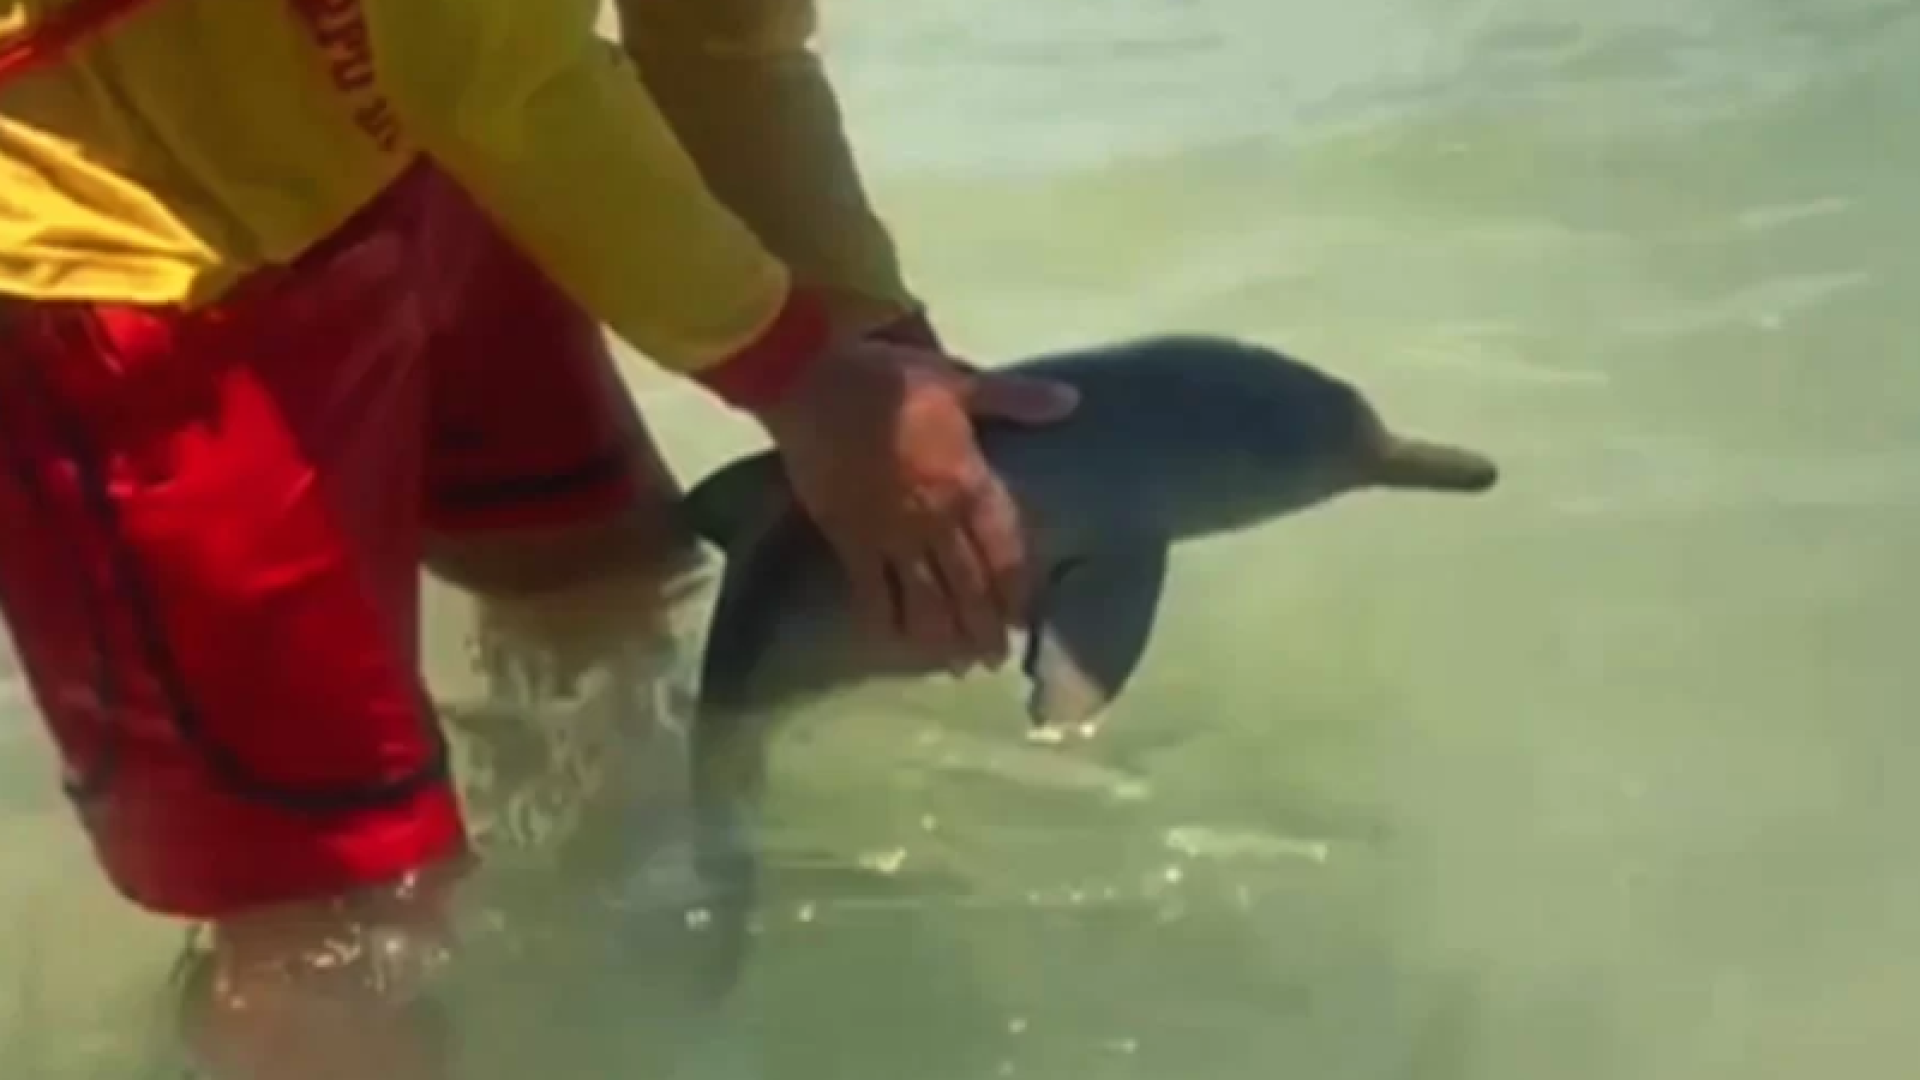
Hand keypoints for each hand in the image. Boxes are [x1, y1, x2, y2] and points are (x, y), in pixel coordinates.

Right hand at [753, 337, 1078, 669]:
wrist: (810, 380)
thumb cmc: (888, 377)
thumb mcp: (959, 381)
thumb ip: (1014, 398)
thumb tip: (1072, 403)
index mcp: (968, 481)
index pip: (1004, 549)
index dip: (1016, 589)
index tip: (1024, 619)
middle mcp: (935, 519)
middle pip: (969, 585)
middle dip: (983, 626)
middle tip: (993, 659)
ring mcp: (890, 534)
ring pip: (925, 598)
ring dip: (943, 635)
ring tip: (955, 665)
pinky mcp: (849, 538)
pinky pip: (871, 591)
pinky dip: (884, 620)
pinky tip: (893, 642)